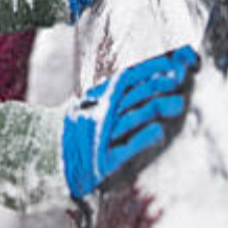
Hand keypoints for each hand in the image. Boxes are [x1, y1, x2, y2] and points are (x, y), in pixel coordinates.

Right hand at [62, 45, 199, 199]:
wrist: (48, 165)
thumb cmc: (76, 140)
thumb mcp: (90, 112)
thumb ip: (112, 98)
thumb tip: (140, 85)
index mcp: (94, 101)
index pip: (123, 77)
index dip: (147, 69)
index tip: (168, 62)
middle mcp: (96, 115)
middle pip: (130, 94)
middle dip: (156, 84)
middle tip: (178, 79)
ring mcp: (98, 138)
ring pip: (130, 117)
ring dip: (156, 107)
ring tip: (179, 103)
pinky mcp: (102, 163)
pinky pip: (125, 148)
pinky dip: (142, 138)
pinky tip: (159, 131)